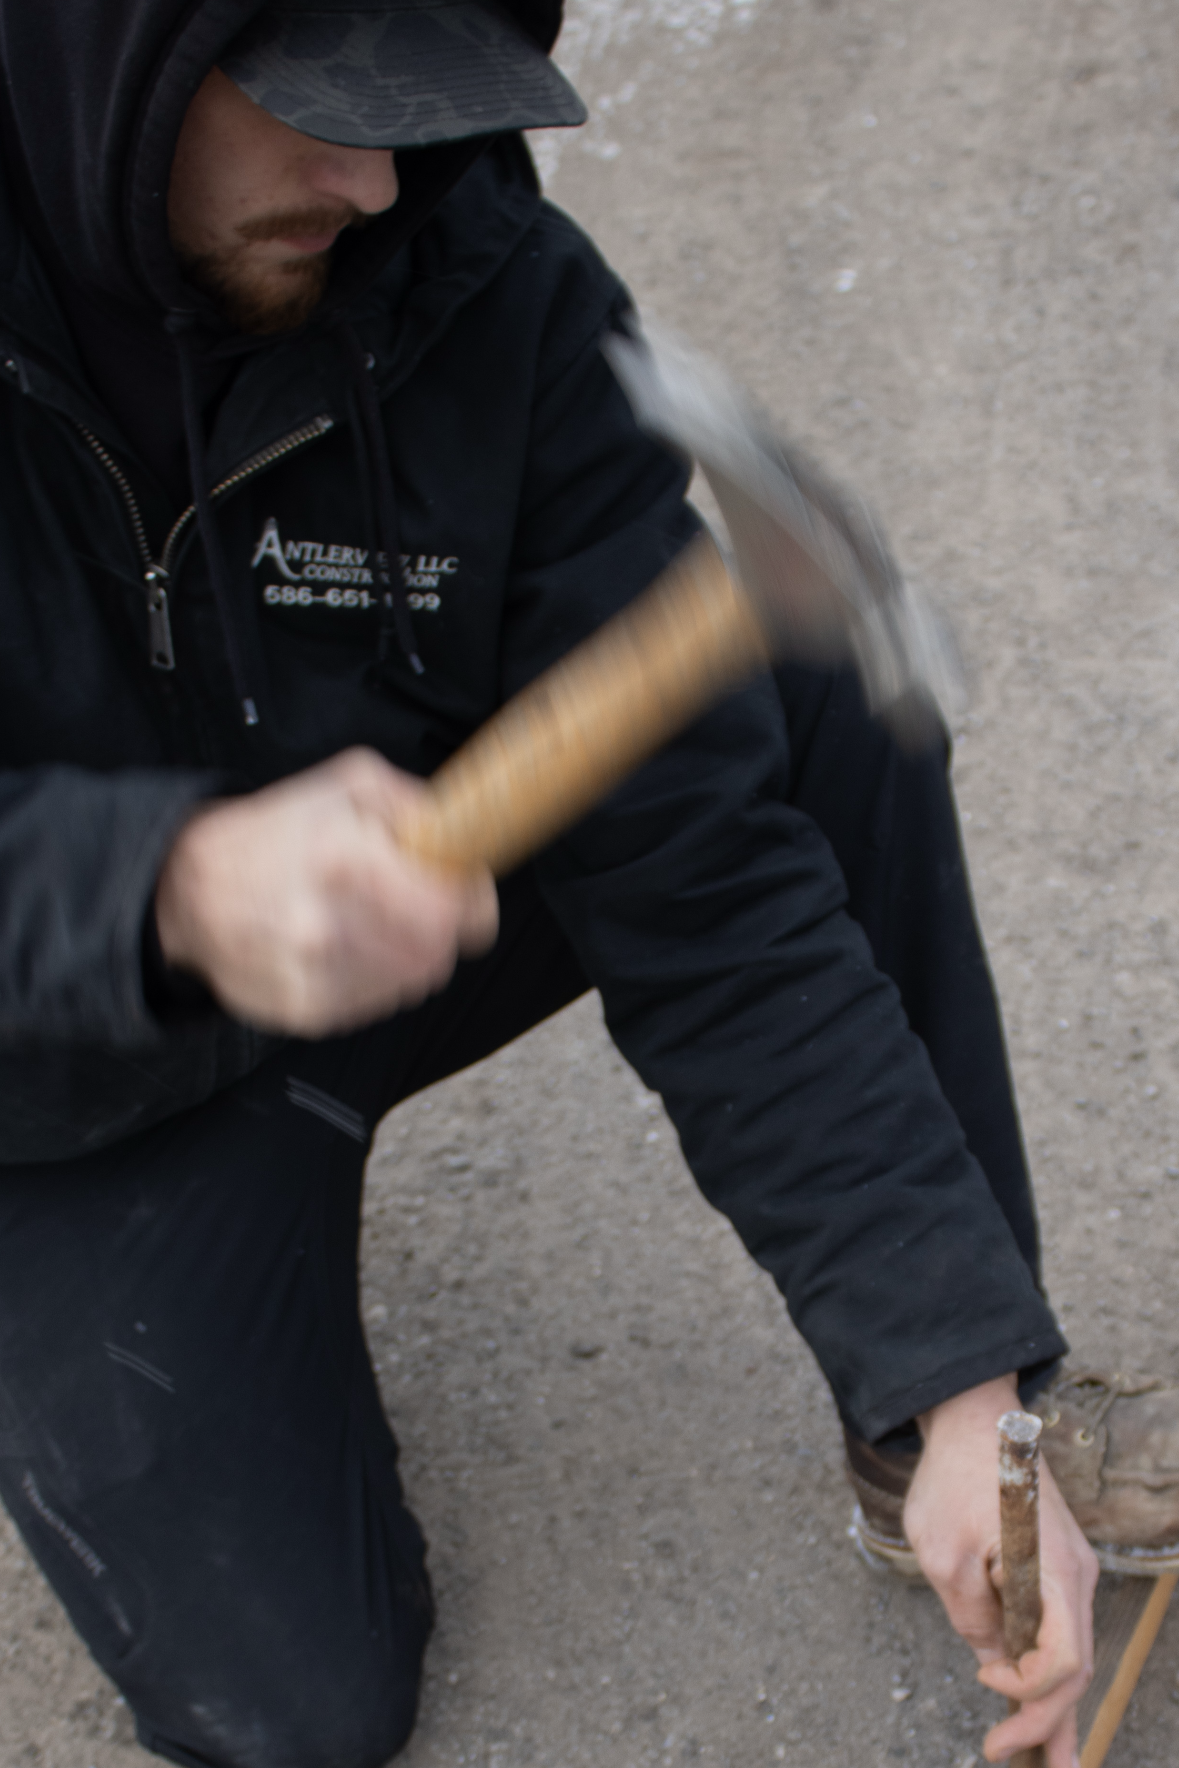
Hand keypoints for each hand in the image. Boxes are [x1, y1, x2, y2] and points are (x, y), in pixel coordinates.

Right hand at [155, 748, 498, 1035]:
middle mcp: (324, 924)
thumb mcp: (346, 785)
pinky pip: (377, 1003)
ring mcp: (312, 975)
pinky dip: (376, 978)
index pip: (449, 909)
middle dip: (441, 928)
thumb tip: (462, 836)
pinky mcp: (305, 1012)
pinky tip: (347, 947)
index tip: (465, 892)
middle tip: (421, 906)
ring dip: (409, 953)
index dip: (471, 901)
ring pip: (411, 981)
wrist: (187, 891)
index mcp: (341, 859)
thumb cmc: (275, 834)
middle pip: (437, 952)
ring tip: (375, 922)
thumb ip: (413, 803)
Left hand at [904, 1375, 1096, 1766]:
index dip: (1027, 1687)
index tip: (984, 1678)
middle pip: (1074, 1669)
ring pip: (1072, 1657)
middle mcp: (1076, 1577)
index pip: (1062, 1658)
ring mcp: (1070, 1575)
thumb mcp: (942, 1552)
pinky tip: (1046, 1714)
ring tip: (1051, 1767)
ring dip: (1056, 1710)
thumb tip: (990, 1656)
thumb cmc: (954, 1479)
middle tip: (1001, 1757)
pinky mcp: (1056, 1572)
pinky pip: (1061, 1634)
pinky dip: (1053, 1677)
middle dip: (1045, 1722)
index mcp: (1055, 1570)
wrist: (975, 1421)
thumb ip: (969, 1613)